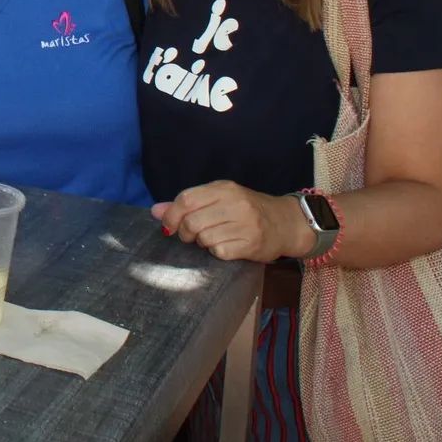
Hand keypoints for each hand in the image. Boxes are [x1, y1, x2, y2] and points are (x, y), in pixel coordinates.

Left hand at [152, 180, 310, 262]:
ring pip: (204, 238)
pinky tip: (227, 246)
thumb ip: (188, 203)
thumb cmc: (247, 210)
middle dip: (185, 233)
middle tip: (191, 236)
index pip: (186, 199)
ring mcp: (245, 225)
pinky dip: (217, 252)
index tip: (168, 225)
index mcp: (224, 189)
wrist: (286, 223)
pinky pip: (220, 252)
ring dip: (202, 242)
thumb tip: (155, 211)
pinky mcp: (252, 245)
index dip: (171, 215)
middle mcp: (235, 204)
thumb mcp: (219, 199)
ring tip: (213, 238)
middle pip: (192, 221)